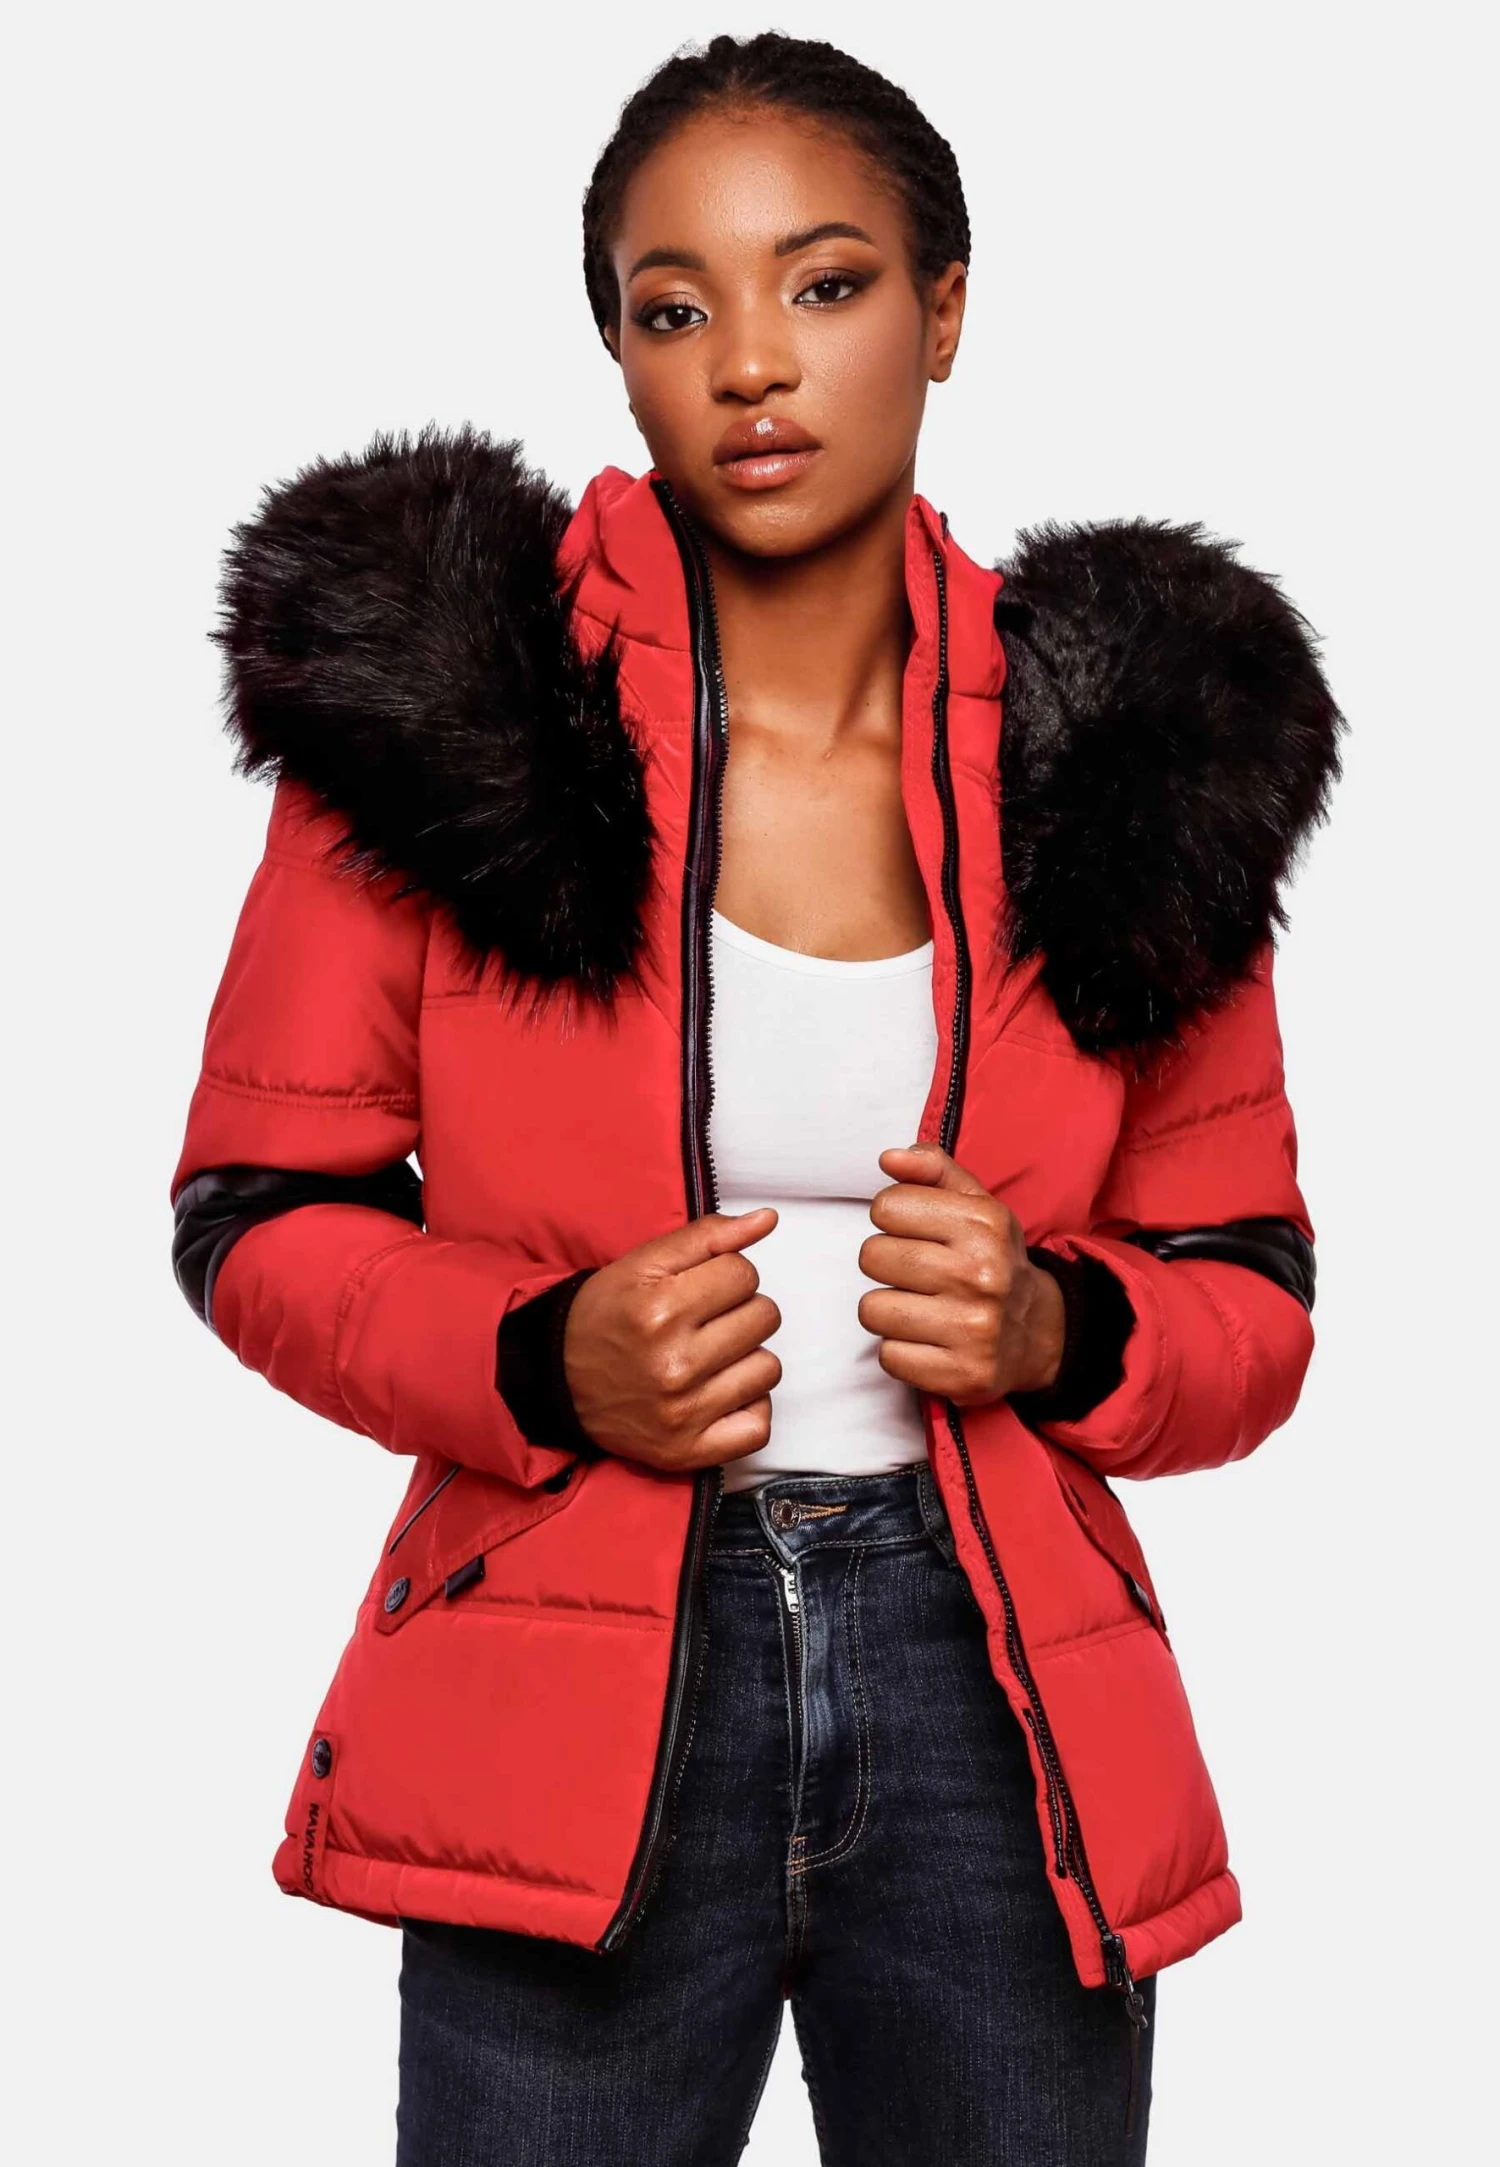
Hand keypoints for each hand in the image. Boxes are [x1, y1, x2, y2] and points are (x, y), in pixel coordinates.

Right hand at [562, 1210, 781, 1470]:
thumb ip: (709, 1236)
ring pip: (768, 1369)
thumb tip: (768, 1220)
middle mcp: (674, 1364)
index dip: (726, 1275)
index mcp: (661, 1309)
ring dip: (745, 1358)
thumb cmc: (606, 1316)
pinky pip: (759, 1426)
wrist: (558, 1378)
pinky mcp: (688, 1451)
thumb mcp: (645, 1263)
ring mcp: (683, 1413)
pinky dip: (748, 1408)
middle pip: (764, 1318)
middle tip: (703, 1322)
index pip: (745, 1274)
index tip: (700, 1289)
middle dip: (739, 1312)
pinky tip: (719, 1393)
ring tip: (709, 1358)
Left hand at [856, 1142, 1065, 1404]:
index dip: (891, 1219)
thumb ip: (933, 1169)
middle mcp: (982, 1275)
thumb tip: (890, 1158)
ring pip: (873, 1309)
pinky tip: (927, 1340)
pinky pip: (889, 1355)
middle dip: (885, 1264)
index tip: (913, 1232)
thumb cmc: (992, 1261)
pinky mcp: (962, 1375)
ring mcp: (973, 1329)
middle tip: (915, 1274)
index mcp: (984, 1225)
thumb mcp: (975, 1205)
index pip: (887, 1207)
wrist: (1039, 1332)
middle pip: (873, 1257)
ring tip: (918, 1307)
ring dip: (887, 1310)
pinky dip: (900, 1350)